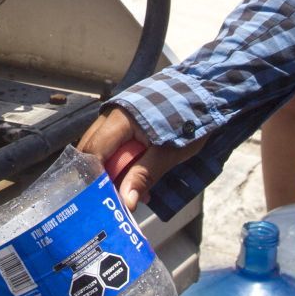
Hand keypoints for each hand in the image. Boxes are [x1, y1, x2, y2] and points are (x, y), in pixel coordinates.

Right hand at [78, 105, 205, 210]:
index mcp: (120, 119)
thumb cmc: (188, 119)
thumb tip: (126, 202)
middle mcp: (111, 114)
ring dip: (113, 171)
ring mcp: (116, 115)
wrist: (202, 92)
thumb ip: (144, 175)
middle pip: (91, 151)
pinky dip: (121, 162)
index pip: (94, 152)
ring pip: (101, 148)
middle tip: (117, 198)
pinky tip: (136, 176)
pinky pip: (113, 144)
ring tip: (133, 191)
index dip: (95, 178)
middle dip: (102, 177)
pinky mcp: (125, 120)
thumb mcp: (169, 153)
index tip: (104, 200)